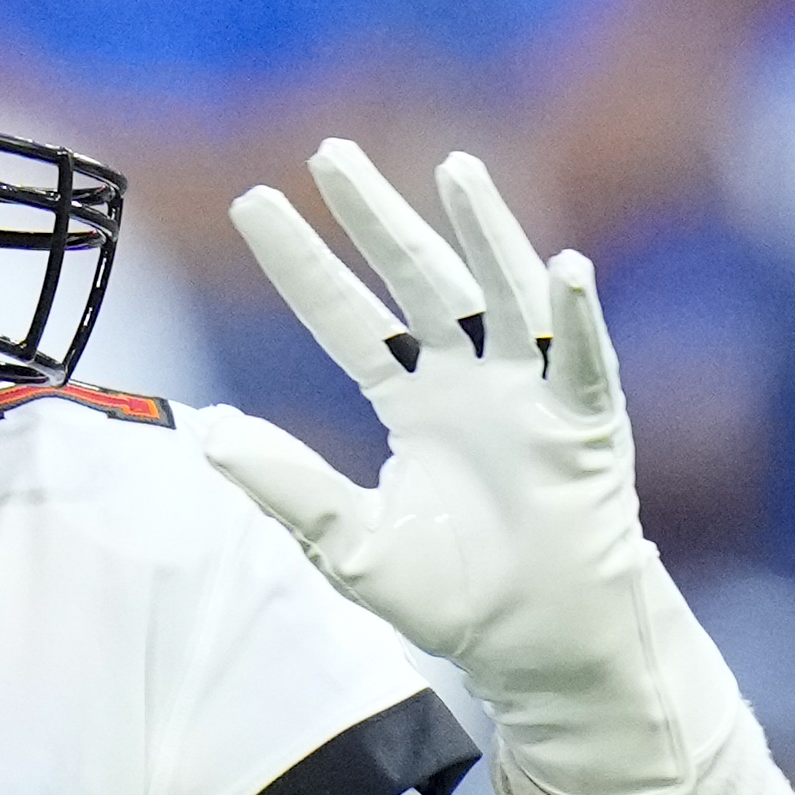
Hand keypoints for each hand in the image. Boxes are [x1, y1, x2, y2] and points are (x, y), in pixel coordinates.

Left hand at [197, 140, 734, 794]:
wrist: (534, 641)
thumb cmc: (450, 592)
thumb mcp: (347, 542)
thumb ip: (286, 486)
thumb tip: (207, 434)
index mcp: (409, 398)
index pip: (345, 316)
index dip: (303, 263)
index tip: (253, 202)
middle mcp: (469, 376)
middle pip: (417, 279)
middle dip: (376, 217)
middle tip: (329, 152)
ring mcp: (530, 390)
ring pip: (504, 293)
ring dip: (484, 231)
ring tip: (455, 169)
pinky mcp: (586, 424)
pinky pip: (584, 360)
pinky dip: (579, 316)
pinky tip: (566, 266)